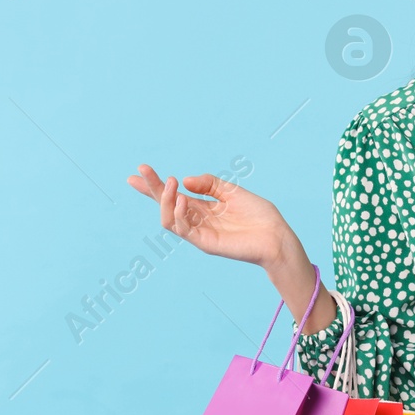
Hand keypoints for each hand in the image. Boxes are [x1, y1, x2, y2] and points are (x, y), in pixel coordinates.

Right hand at [126, 164, 297, 268]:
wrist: (275, 236)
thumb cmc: (258, 215)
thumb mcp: (232, 191)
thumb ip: (208, 183)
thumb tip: (184, 181)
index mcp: (203, 207)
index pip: (173, 195)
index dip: (155, 185)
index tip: (139, 171)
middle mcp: (197, 220)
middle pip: (165, 205)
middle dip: (151, 189)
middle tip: (140, 173)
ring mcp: (198, 233)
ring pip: (168, 218)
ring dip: (165, 199)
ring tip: (171, 183)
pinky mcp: (204, 243)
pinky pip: (182, 229)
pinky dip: (177, 214)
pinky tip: (182, 199)